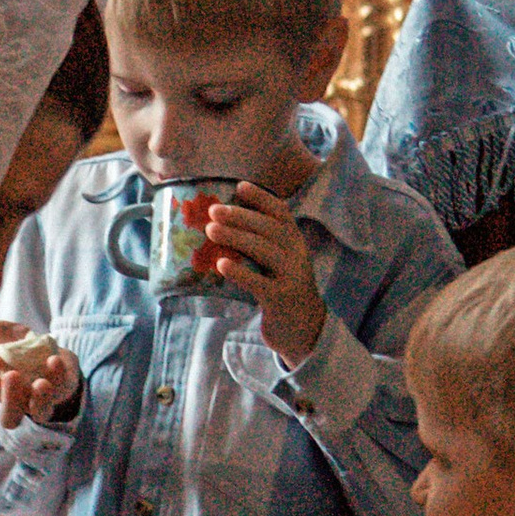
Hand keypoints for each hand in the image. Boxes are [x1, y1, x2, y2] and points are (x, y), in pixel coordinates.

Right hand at [0, 318, 80, 434]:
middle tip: (12, 375)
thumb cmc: (19, 349)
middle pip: (8, 419)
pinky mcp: (62, 392)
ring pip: (39, 414)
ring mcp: (41, 401)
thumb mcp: (5, 335)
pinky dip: (58, 375)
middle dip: (10, 400)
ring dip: (40, 399)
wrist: (51, 352)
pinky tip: (54, 360)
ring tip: (41, 382)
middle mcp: (17, 402)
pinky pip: (61, 390)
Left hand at [207, 183, 324, 363]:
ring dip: (235, 237)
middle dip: (240, 216)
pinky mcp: (282, 299)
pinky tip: (221, 264)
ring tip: (210, 231)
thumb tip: (217, 225)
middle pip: (269, 228)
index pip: (280, 213)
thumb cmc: (281, 290)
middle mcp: (296, 254)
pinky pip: (259, 283)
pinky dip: (240, 272)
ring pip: (264, 250)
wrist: (304, 330)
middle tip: (213, 211)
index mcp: (294, 242)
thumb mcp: (277, 263)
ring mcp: (291, 277)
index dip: (261, 198)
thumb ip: (259, 245)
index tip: (239, 186)